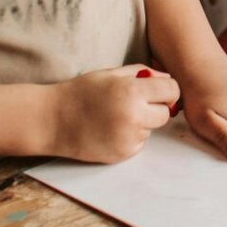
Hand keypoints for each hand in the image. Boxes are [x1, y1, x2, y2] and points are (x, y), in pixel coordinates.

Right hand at [52, 65, 178, 162]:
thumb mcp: (110, 73)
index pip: (172, 90)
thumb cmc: (81, 93)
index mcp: (133, 91)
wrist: (54, 120)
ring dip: (141, 123)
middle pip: (165, 113)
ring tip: (115, 116)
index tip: (158, 90)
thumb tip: (166, 77)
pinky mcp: (123, 154)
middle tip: (134, 103)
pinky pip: (139, 143)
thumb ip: (141, 72)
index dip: (166, 90)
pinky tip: (110, 130)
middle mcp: (134, 116)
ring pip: (151, 129)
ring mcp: (129, 138)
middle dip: (155, 107)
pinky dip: (130, 137)